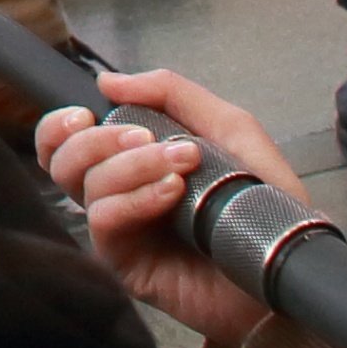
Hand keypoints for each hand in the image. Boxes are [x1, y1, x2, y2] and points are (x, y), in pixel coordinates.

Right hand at [31, 66, 306, 347]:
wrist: (286, 266)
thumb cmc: (263, 202)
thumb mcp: (230, 130)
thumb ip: (174, 94)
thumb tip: (108, 81)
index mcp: (129, 163)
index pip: (65, 142)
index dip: (59, 124)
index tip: (86, 112)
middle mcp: (116, 195)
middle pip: (62, 160)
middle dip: (98, 139)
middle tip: (147, 137)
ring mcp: (120, 232)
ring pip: (83, 185)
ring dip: (127, 164)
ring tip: (177, 165)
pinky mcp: (127, 265)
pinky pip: (105, 221)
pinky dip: (135, 197)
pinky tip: (172, 192)